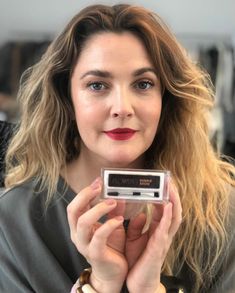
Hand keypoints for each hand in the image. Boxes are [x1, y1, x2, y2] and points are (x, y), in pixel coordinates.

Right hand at [67, 177, 127, 292]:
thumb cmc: (111, 247)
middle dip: (86, 195)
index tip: (99, 180)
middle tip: (100, 186)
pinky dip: (109, 224)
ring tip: (114, 202)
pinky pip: (99, 236)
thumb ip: (114, 211)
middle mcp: (78, 234)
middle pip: (73, 210)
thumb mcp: (113, 225)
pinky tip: (119, 220)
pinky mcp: (95, 253)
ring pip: (83, 222)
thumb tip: (120, 195)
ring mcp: (84, 244)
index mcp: (79, 226)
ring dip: (99, 208)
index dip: (86, 191)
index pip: (76, 204)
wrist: (113, 273)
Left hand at [125, 181, 181, 292]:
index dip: (164, 194)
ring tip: (171, 187)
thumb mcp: (133, 238)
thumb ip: (136, 225)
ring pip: (173, 218)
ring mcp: (162, 240)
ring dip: (173, 202)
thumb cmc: (137, 259)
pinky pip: (164, 230)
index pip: (163, 208)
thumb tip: (141, 212)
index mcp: (157, 229)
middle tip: (169, 179)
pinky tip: (167, 206)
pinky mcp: (157, 248)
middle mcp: (162, 233)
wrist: (136, 282)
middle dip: (173, 195)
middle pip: (173, 210)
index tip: (162, 181)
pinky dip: (167, 217)